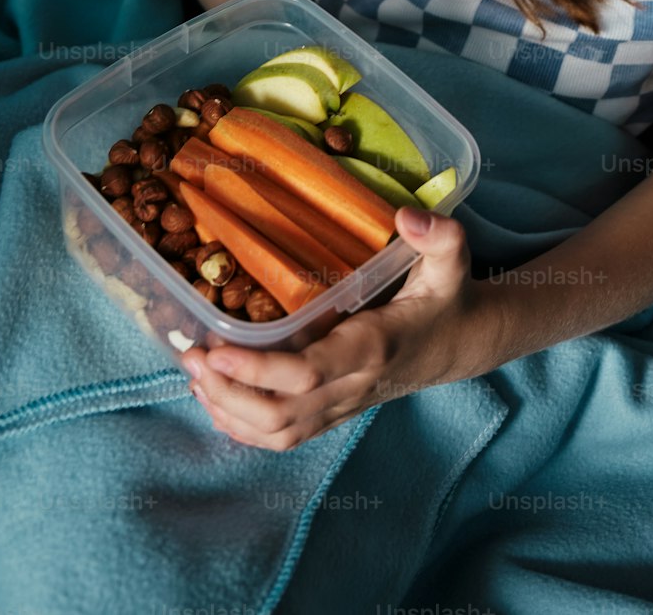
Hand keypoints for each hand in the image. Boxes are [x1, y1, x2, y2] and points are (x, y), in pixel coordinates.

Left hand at [181, 206, 502, 451]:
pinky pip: (285, 437)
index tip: (217, 350)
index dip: (259, 370)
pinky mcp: (335, 413)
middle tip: (191, 355)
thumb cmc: (448, 298)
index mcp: (374, 348)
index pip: (310, 373)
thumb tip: (407, 216)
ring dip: (229, 412)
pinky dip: (244, 428)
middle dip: (228, 393)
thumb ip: (439, 236)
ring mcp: (343, 406)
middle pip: (282, 413)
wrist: (462, 345)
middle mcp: (354, 386)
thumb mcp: (452, 261)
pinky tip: (218, 400)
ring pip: (278, 432)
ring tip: (194, 374)